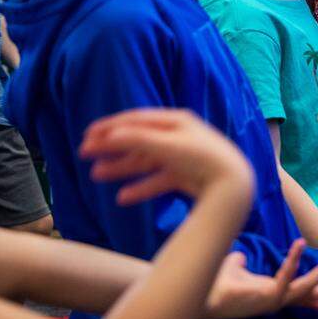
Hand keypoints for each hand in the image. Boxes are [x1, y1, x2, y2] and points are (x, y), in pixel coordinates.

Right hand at [80, 108, 252, 202]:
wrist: (232, 185)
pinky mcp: (187, 178)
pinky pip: (157, 181)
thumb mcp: (166, 145)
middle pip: (138, 140)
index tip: (87, 136)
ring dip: (121, 168)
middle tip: (85, 154)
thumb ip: (136, 139)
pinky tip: (123, 198)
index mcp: (175, 121)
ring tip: (97, 175)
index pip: (136, 120)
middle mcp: (179, 137)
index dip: (110, 127)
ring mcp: (183, 158)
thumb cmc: (200, 159)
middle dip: (112, 148)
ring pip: (145, 162)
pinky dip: (140, 188)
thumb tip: (107, 135)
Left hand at [199, 240, 317, 318]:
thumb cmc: (214, 283)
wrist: (199, 295)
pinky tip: (300, 245)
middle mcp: (277, 297)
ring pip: (306, 287)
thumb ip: (240, 263)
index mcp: (273, 291)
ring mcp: (272, 300)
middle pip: (314, 291)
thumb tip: (240, 257)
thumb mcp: (234, 268)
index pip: (305, 287)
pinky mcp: (265, 298)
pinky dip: (292, 262)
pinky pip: (284, 279)